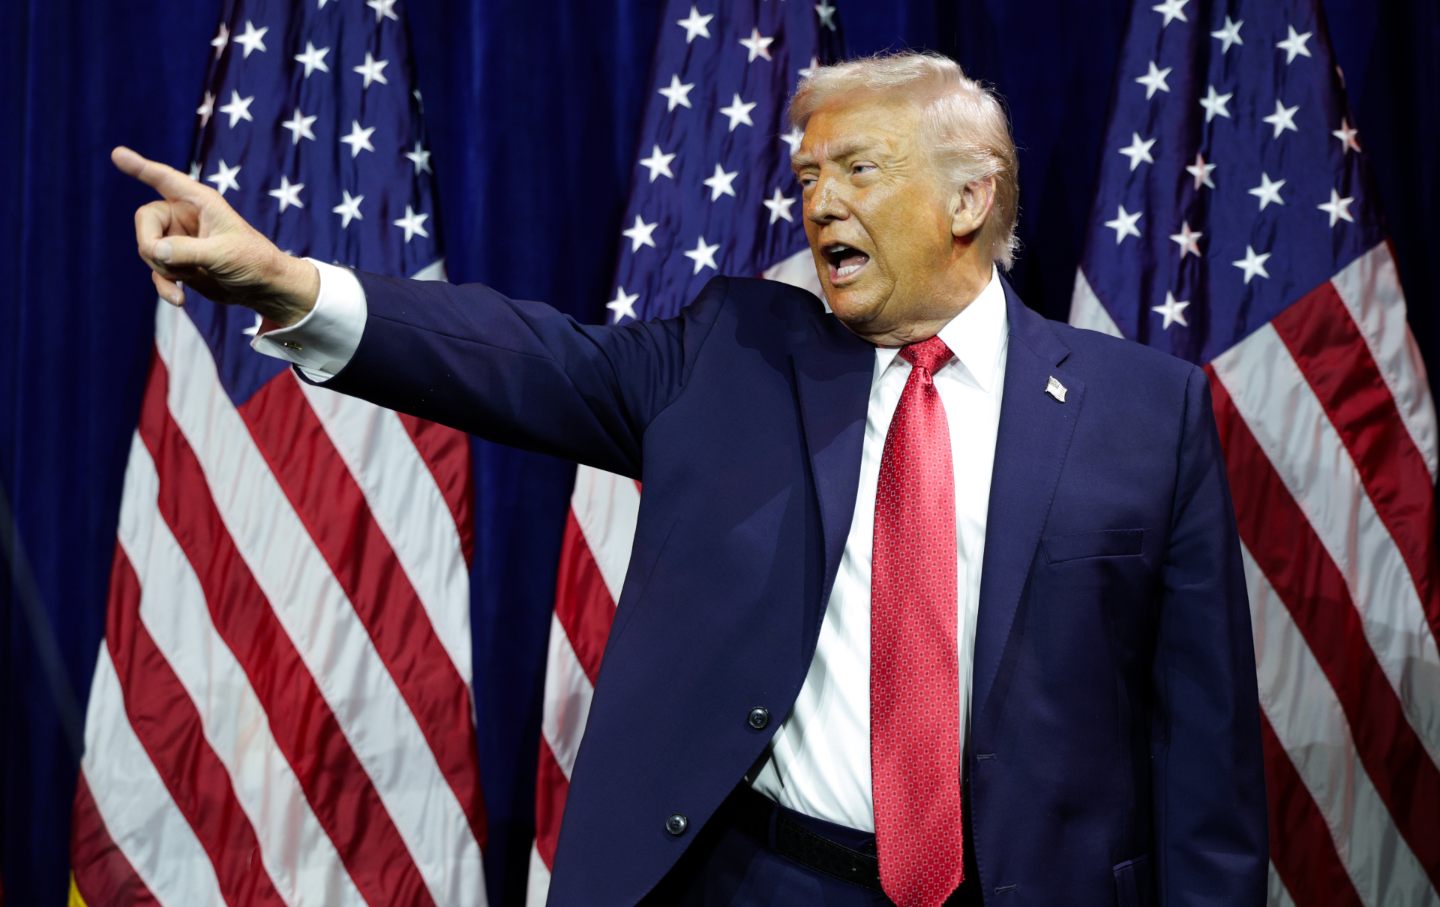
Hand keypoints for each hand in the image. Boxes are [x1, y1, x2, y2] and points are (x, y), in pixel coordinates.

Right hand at [113, 146, 318, 325]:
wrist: (265, 288)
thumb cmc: (254, 261)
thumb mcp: (223, 255)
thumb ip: (187, 251)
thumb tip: (152, 249)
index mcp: (199, 202)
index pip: (164, 179)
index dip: (140, 167)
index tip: (117, 154)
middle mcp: (185, 216)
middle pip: (145, 221)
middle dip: (150, 245)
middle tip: (165, 262)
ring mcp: (179, 240)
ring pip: (148, 249)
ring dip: (163, 269)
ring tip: (189, 279)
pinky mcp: (179, 263)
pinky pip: (157, 271)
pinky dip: (164, 285)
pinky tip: (179, 299)